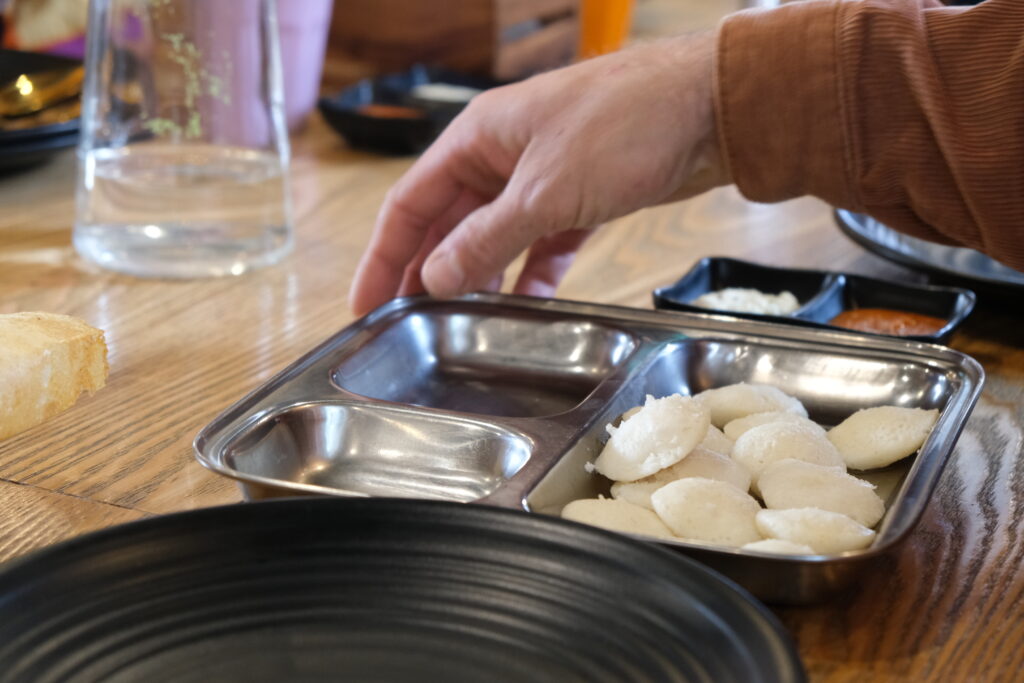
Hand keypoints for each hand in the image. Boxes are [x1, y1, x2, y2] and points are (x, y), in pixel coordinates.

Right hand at [349, 31, 727, 315]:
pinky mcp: (581, 195)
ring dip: (479, 277)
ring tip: (461, 324)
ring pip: (495, 235)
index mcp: (478, 138)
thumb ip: (487, 238)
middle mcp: (503, 155)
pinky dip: (534, 272)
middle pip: (448, 222)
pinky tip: (528, 304)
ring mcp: (543, 175)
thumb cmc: (626, 123)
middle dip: (428, 273)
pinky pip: (543, 241)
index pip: (410, 203)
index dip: (383, 256)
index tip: (365, 302)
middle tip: (408, 325)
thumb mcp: (546, 190)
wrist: (710, 108)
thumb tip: (436, 277)